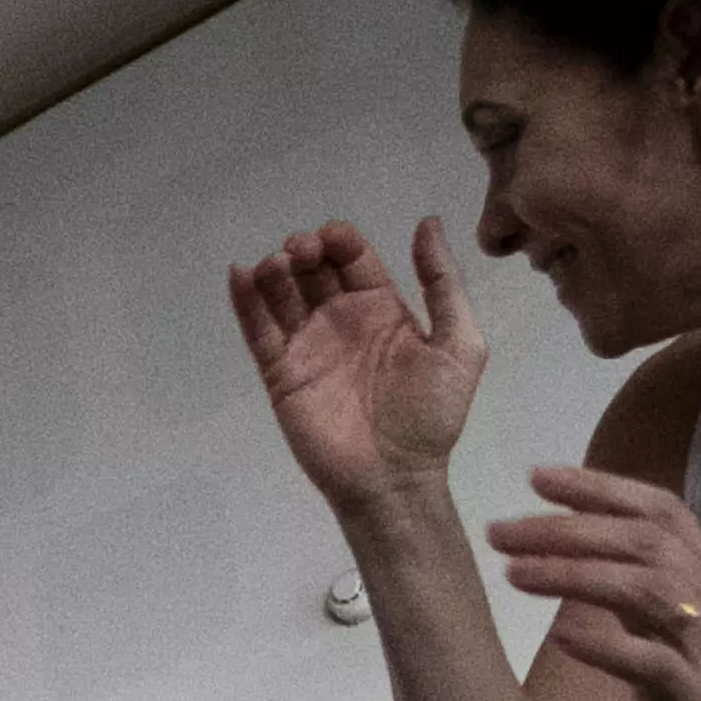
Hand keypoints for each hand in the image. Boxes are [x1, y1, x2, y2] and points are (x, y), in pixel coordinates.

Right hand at [228, 217, 486, 515]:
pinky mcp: (282, 374)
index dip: (339, 239)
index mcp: (381, 308)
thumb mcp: (459, 345)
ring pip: (281, 294)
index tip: (332, 239)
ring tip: (276, 266)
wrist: (396, 478)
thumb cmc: (431, 416)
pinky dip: (245, 302)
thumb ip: (444, 283)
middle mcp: (340, 320)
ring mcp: (308, 346)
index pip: (352, 257)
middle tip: (301, 253)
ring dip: (274, 270)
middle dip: (304, 249)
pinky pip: (259, 333)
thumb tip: (427, 222)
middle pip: (312, 268)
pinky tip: (241, 274)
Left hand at [480, 468, 700, 700]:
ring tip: (513, 572)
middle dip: (569, 526)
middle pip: (646, 539)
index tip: (538, 477)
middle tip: (502, 528)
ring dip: (573, 573)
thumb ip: (640, 600)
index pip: (663, 512)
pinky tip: (560, 638)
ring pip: (646, 588)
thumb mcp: (672, 642)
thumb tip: (583, 558)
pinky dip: (603, 645)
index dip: (602, 487)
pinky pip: (651, 663)